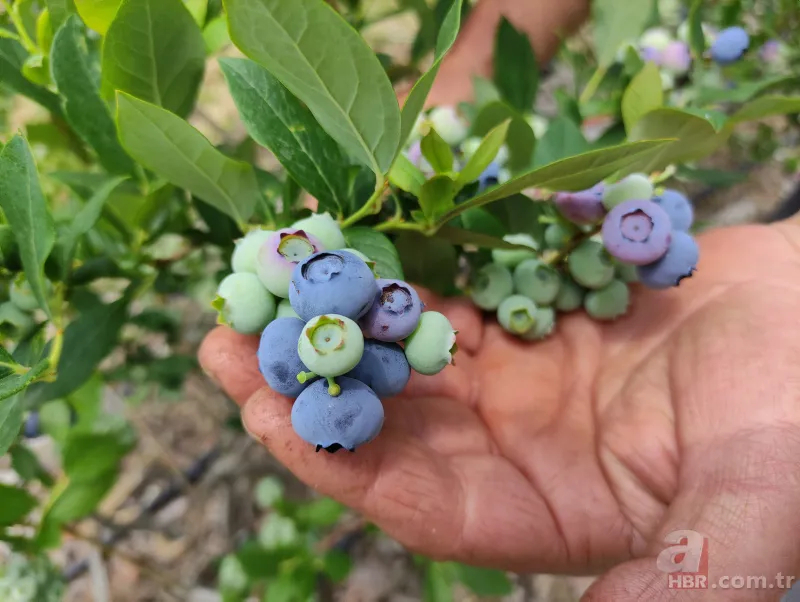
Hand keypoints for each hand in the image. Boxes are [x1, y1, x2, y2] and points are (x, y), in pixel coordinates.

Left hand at [199, 220, 799, 600]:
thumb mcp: (748, 511)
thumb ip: (675, 583)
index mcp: (545, 509)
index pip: (416, 499)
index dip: (337, 461)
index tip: (265, 417)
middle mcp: (516, 441)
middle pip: (391, 415)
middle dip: (308, 376)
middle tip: (227, 333)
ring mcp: (522, 370)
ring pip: (409, 343)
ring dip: (339, 309)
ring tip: (270, 270)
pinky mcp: (536, 307)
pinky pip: (453, 283)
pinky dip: (404, 261)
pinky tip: (353, 232)